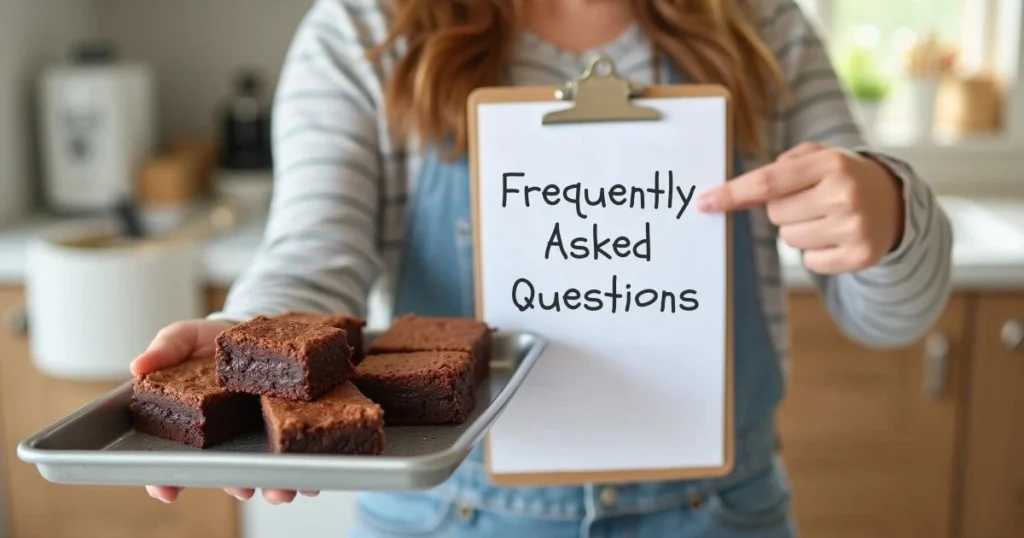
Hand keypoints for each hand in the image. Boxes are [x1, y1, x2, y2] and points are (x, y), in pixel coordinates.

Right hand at [131, 319, 320, 503]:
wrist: (262, 330)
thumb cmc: (215, 341)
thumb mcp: (185, 337)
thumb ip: (165, 349)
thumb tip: (138, 365)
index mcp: (197, 427)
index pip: (175, 462)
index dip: (166, 480)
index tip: (166, 490)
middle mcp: (229, 443)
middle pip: (229, 475)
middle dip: (236, 485)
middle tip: (241, 488)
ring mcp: (262, 440)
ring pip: (268, 474)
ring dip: (276, 486)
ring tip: (283, 489)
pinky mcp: (295, 428)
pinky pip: (302, 455)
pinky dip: (310, 466)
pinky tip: (315, 468)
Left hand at [697, 142, 903, 273]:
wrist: (896, 202)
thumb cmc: (842, 176)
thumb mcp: (819, 157)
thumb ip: (778, 167)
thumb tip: (735, 194)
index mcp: (830, 164)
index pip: (767, 182)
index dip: (732, 193)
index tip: (704, 202)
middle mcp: (843, 194)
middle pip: (775, 215)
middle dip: (783, 210)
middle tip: (811, 201)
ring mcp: (853, 227)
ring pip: (789, 240)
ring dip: (799, 231)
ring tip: (825, 218)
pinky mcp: (859, 256)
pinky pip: (810, 262)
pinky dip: (816, 253)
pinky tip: (836, 237)